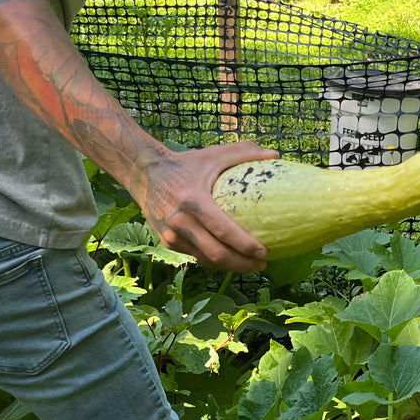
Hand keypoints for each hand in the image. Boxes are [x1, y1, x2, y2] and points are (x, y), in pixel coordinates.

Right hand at [137, 140, 279, 270]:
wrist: (144, 173)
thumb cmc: (184, 163)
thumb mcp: (212, 154)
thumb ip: (244, 153)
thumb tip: (275, 156)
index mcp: (193, 200)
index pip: (222, 230)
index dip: (244, 245)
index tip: (264, 252)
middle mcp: (180, 221)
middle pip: (216, 254)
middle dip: (242, 264)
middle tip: (262, 263)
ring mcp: (172, 235)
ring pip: (206, 260)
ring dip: (230, 266)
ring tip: (251, 265)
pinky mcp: (168, 242)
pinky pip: (197, 256)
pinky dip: (215, 260)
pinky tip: (232, 259)